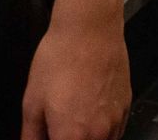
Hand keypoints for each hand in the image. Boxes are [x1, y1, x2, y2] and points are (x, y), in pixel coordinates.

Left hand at [20, 0, 129, 139]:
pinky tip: (90, 115)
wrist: (90, 28)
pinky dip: (102, 133)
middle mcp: (98, 135)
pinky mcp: (126, 107)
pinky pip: (115, 133)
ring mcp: (115, 122)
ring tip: (73, 121)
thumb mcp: (32, 100)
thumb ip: (31, 135)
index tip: (49, 135)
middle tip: (57, 128)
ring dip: (87, 139)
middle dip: (69, 139)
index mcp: (71, 136)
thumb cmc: (60, 58)